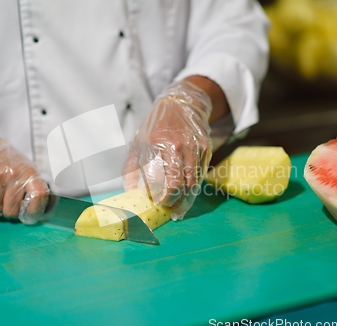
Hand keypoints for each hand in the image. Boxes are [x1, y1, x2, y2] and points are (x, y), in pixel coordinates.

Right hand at [0, 131, 48, 223]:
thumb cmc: (9, 163)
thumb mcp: (27, 171)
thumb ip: (36, 190)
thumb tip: (48, 212)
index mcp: (29, 173)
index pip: (39, 195)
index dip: (35, 210)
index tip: (29, 214)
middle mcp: (12, 174)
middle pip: (12, 211)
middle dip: (9, 210)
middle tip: (7, 198)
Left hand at [123, 80, 212, 219]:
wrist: (182, 104)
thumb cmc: (156, 125)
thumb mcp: (138, 141)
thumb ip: (131, 167)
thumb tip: (131, 192)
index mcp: (156, 144)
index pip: (158, 179)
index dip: (157, 195)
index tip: (156, 201)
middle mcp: (177, 147)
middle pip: (178, 185)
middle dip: (173, 201)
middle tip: (168, 209)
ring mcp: (194, 148)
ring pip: (192, 183)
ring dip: (185, 200)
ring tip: (178, 209)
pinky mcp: (206, 149)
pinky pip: (200, 175)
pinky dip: (194, 188)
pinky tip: (187, 195)